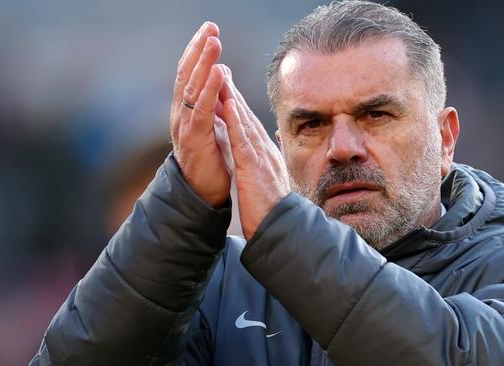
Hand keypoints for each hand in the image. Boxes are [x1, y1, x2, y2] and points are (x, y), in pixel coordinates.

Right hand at [170, 22, 230, 207]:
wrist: (202, 192)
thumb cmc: (210, 158)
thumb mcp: (212, 124)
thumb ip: (214, 101)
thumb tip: (220, 74)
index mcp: (187, 108)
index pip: (190, 73)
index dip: (198, 50)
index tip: (209, 29)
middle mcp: (181, 113)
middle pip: (187, 74)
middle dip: (199, 49)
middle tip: (210, 27)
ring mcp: (185, 125)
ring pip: (192, 88)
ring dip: (203, 62)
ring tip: (214, 41)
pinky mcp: (195, 139)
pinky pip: (202, 110)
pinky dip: (209, 90)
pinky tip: (217, 73)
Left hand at [219, 71, 290, 239]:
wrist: (282, 232)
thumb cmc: (274, 213)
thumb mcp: (269, 186)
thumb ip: (267, 168)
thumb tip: (267, 158)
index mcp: (266, 156)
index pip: (249, 126)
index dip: (238, 104)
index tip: (227, 87)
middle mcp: (265, 152)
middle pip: (246, 117)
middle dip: (233, 92)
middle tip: (222, 69)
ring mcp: (261, 159)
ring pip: (244, 123)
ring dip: (232, 98)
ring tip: (221, 77)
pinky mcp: (254, 169)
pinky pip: (242, 141)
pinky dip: (234, 122)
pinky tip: (227, 105)